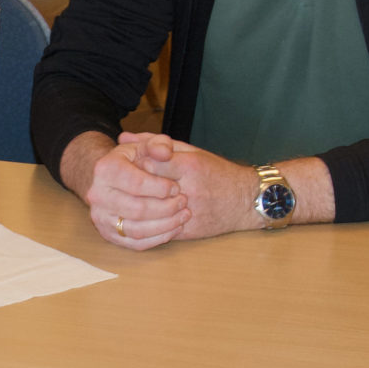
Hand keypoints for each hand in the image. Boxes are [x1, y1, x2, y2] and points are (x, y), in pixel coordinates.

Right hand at [64, 130, 186, 247]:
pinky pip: (136, 244)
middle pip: (137, 209)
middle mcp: (97, 195)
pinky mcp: (108, 234)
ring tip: (183, 216)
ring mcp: (101, 217)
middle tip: (184, 202)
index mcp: (105, 169)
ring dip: (165, 225)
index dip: (161, 187)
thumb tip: (165, 153)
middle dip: (166, 208)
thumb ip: (159, 144)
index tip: (176, 187)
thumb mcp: (146, 146)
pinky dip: (158, 239)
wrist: (114, 179)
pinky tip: (174, 228)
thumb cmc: (136, 161)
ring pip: (137, 230)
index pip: (136, 183)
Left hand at [124, 137, 271, 240]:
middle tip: (123, 185)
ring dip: (134, 207)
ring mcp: (189, 212)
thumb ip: (156, 144)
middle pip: (144, 187)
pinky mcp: (188, 230)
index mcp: (189, 165)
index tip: (130, 166)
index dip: (132, 165)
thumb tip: (123, 137)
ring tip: (130, 201)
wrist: (246, 201)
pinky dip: (144, 226)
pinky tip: (139, 219)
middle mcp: (189, 188)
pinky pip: (157, 231)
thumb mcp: (190, 151)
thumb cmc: (218, 173)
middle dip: (130, 186)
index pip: (147, 163)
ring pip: (147, 213)